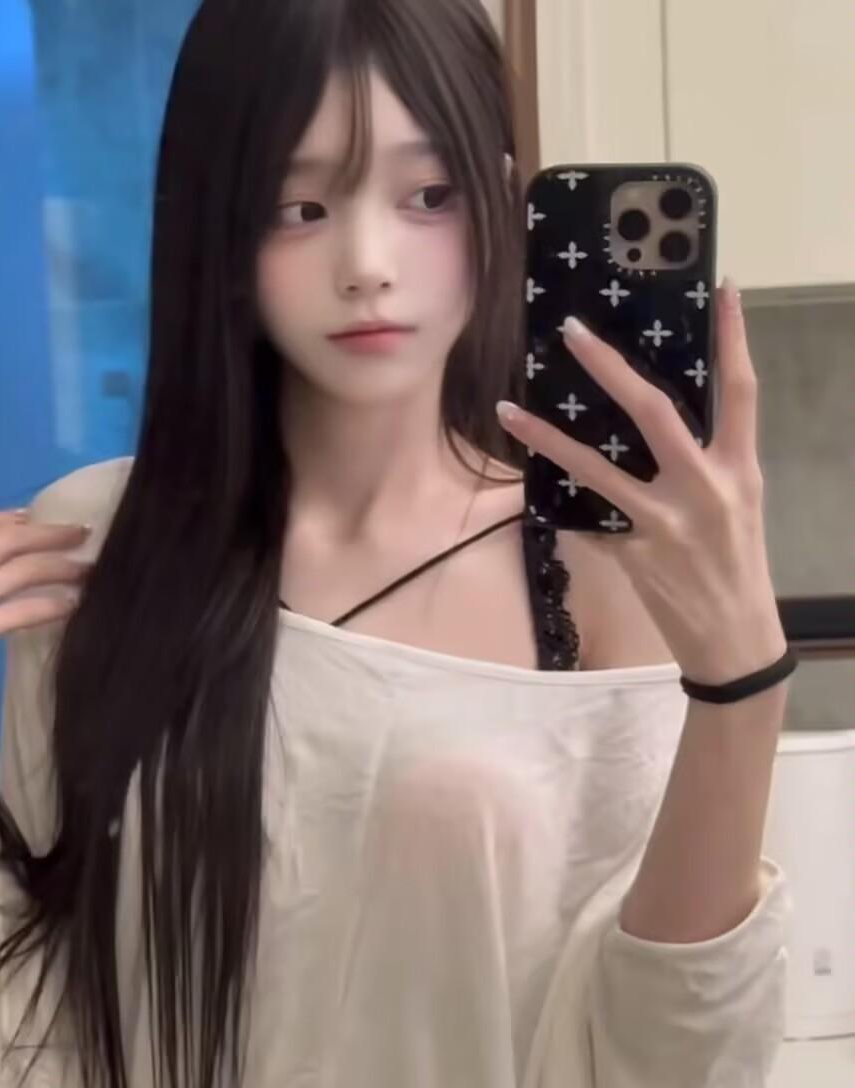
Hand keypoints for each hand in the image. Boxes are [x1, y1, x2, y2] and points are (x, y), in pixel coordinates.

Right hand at [0, 509, 92, 726]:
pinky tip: (72, 605)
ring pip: (22, 569)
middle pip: (7, 539)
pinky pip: (22, 610)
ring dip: (60, 566)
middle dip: (47, 533)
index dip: (4, 517)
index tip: (29, 516)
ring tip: (88, 568)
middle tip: (79, 533)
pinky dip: (52, 605)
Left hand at [496, 277, 787, 684]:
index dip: (735, 338)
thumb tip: (661, 416)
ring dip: (546, 436)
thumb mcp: (739, 502)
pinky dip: (562, 503)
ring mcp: (664, 523)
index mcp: (739, 468)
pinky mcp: (633, 554)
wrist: (734, 637)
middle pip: (653, 411)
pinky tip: (530, 486)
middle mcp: (703, 488)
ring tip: (508, 408)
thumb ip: (709, 458)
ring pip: (595, 467)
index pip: (740, 391)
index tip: (724, 288)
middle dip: (609, 367)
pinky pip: (588, 519)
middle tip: (572, 331)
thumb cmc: (737, 563)